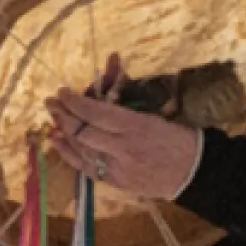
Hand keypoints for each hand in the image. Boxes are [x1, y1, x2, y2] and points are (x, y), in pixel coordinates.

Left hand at [45, 54, 202, 200]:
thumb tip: (112, 63)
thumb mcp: (157, 112)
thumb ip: (129, 94)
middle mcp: (123, 148)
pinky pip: (85, 167)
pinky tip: (57, 140)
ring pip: (81, 149)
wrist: (194, 173)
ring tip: (53, 118)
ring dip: (63, 132)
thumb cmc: (179, 138)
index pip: (96, 113)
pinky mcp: (115, 183)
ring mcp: (117, 168)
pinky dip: (68, 153)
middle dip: (63, 115)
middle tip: (51, 102)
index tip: (63, 91)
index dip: (75, 101)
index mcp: (137, 126)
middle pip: (83, 131)